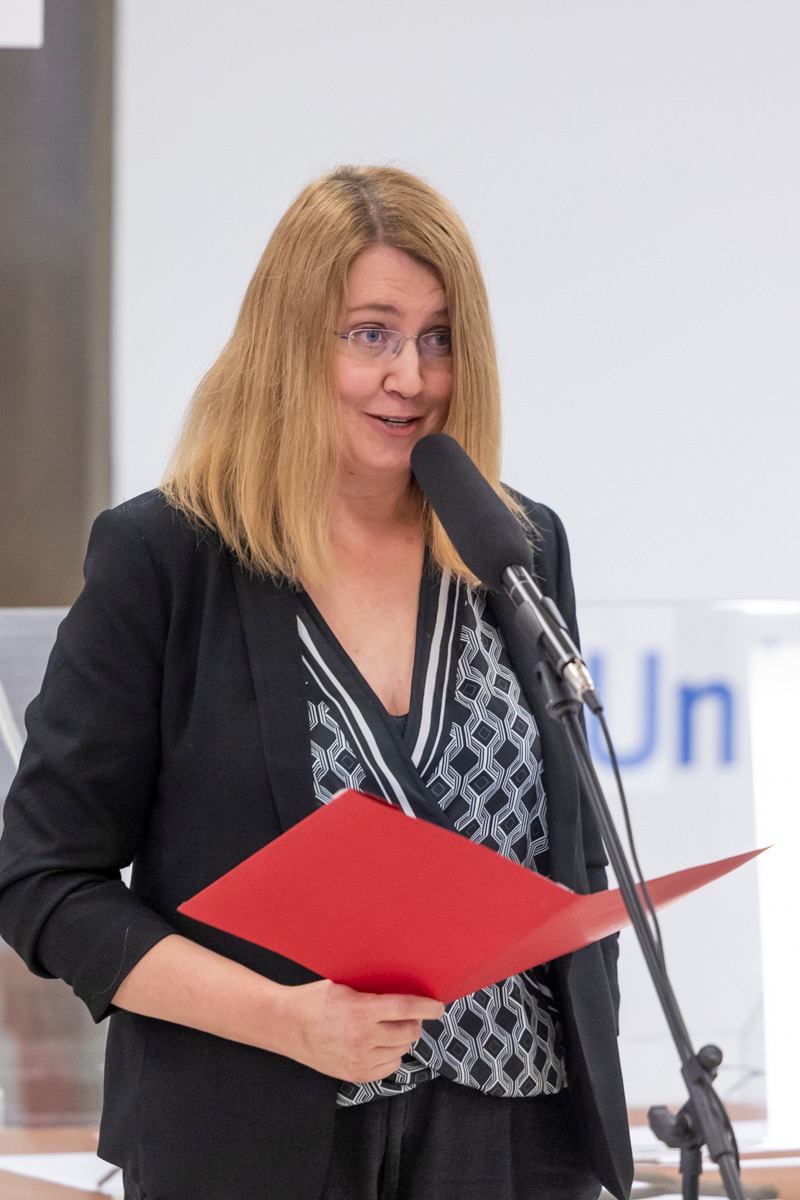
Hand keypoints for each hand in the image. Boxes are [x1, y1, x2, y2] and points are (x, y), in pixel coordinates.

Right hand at [271, 979, 444, 1082]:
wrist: (286, 1026)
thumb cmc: (315, 999)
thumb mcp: (343, 986)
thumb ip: (371, 992)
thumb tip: (402, 992)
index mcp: (359, 1010)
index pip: (404, 1008)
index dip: (426, 1007)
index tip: (439, 1007)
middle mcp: (361, 1037)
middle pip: (407, 1032)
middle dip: (413, 1023)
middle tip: (408, 1016)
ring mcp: (358, 1059)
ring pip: (400, 1051)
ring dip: (401, 1039)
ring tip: (390, 1029)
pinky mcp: (354, 1075)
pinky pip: (388, 1068)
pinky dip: (391, 1056)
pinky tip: (381, 1046)